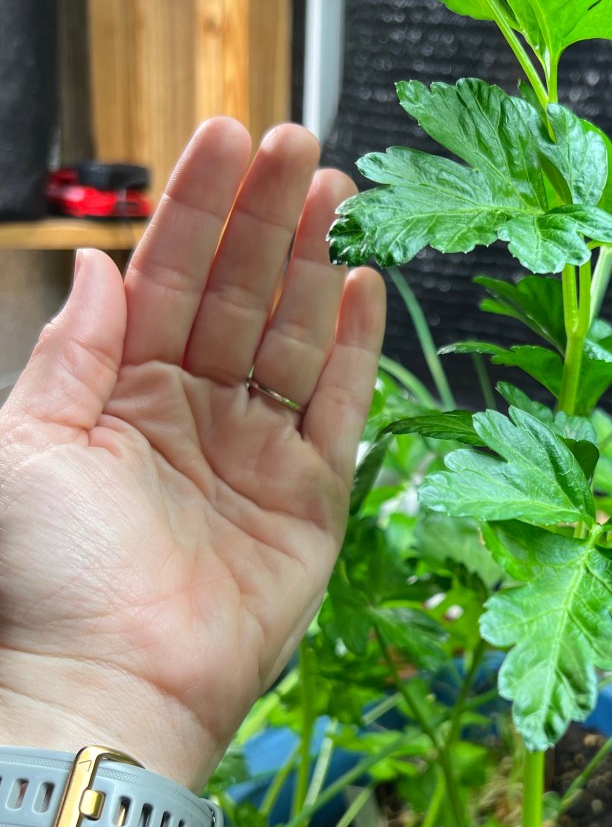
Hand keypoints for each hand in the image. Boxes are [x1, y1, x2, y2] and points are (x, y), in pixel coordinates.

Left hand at [0, 119, 384, 788]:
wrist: (106, 687)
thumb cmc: (46, 580)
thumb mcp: (26, 445)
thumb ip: (71, 351)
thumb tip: (102, 267)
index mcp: (116, 395)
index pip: (166, 278)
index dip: (195, 208)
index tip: (223, 139)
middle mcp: (189, 415)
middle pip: (237, 293)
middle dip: (266, 217)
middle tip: (296, 146)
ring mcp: (254, 455)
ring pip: (292, 337)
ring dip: (315, 265)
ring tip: (337, 193)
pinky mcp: (309, 500)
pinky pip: (338, 409)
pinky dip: (354, 350)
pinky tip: (362, 287)